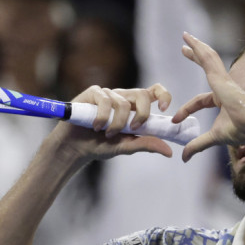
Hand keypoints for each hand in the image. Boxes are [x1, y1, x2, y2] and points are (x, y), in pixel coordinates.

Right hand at [51, 84, 174, 161]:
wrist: (75, 147)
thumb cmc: (100, 146)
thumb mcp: (127, 146)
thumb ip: (146, 144)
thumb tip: (169, 151)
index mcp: (134, 108)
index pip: (154, 92)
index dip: (163, 96)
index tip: (164, 109)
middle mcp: (123, 97)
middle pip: (142, 95)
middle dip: (142, 114)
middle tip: (133, 130)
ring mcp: (108, 94)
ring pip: (123, 103)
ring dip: (117, 124)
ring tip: (107, 134)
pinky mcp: (93, 93)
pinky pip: (105, 101)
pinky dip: (103, 118)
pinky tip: (96, 127)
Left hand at [172, 32, 244, 161]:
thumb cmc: (242, 130)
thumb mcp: (213, 138)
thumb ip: (198, 145)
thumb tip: (184, 158)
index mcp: (223, 100)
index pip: (200, 101)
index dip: (186, 109)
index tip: (175, 120)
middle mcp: (225, 87)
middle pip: (207, 69)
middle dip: (196, 58)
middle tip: (184, 49)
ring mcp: (225, 80)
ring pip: (208, 59)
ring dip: (197, 48)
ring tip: (186, 37)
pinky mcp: (223, 77)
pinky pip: (209, 60)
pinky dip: (199, 50)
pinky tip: (190, 41)